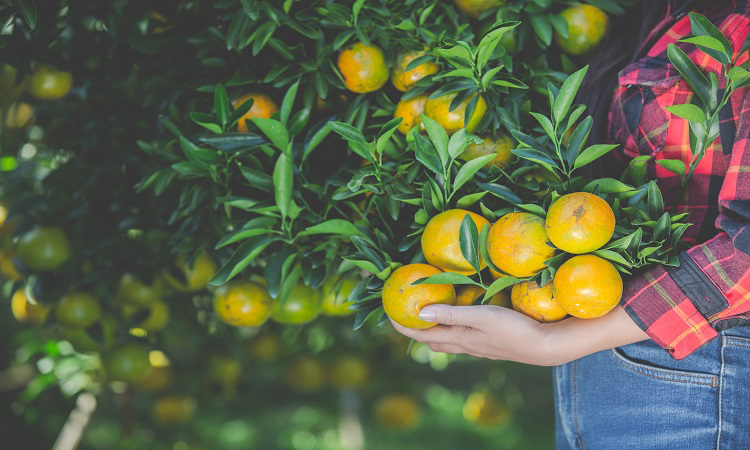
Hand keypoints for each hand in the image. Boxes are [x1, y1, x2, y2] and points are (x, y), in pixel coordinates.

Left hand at [390, 304, 648, 365]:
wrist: (547, 346)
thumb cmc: (514, 329)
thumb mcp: (480, 317)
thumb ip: (451, 314)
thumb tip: (419, 313)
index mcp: (460, 339)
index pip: (423, 335)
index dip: (405, 328)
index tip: (389, 318)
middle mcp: (467, 345)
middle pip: (434, 341)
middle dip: (417, 331)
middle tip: (405, 318)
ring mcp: (480, 346)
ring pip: (450, 341)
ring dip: (436, 332)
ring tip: (428, 321)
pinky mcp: (493, 343)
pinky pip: (466, 338)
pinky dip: (454, 330)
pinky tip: (462, 324)